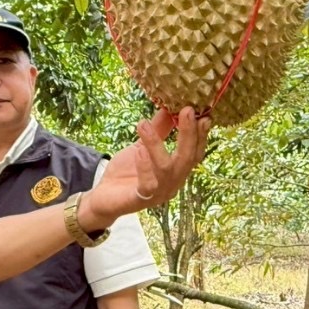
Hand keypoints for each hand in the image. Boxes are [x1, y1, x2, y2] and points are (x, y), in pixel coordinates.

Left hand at [86, 108, 210, 226]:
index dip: (201, 134)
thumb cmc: (127, 172)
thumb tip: (169, 108)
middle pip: (188, 159)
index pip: (195, 152)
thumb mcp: (142, 146)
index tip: (204, 114)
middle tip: (187, 111)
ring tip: (144, 124)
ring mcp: (158, 193)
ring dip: (156, 144)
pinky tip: (139, 150)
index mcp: (177, 170)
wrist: (105, 198)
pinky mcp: (141, 200)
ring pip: (166, 169)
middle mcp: (173, 182)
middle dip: (189, 134)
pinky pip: (147, 184)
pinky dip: (144, 166)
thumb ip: (158, 130)